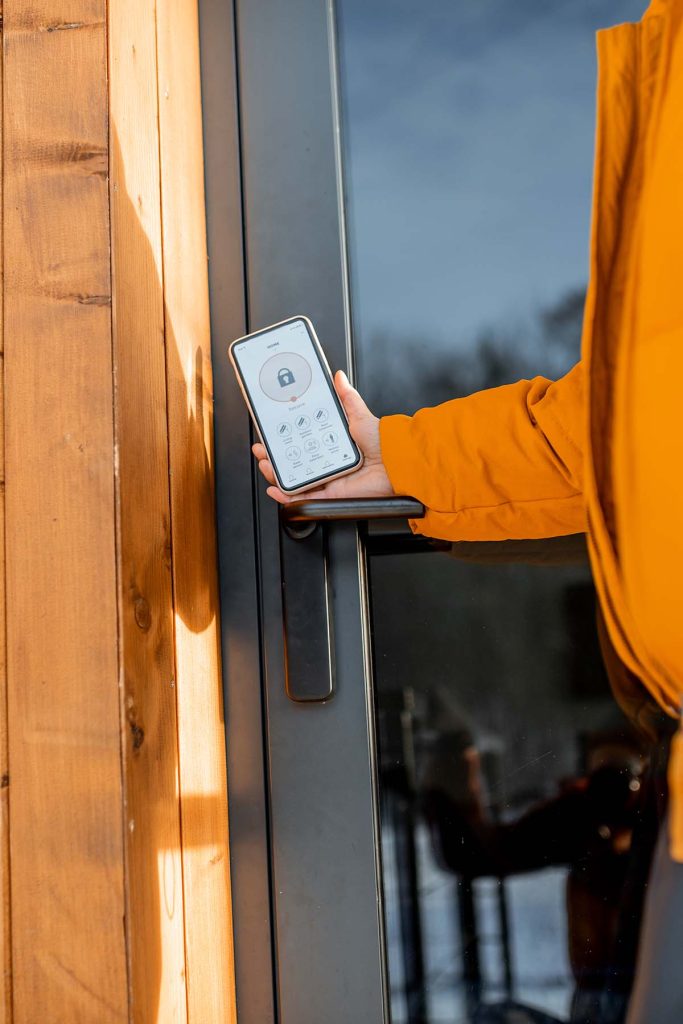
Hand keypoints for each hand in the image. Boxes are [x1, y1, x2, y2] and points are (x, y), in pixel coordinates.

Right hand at [252, 370, 394, 503]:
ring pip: (296, 480)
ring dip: (276, 474)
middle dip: (273, 457)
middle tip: (262, 449)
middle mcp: (330, 463)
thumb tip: (339, 377)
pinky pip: (306, 497)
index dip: (285, 440)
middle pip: (295, 463)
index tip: (271, 434)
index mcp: (333, 445)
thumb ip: (347, 397)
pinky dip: (289, 495)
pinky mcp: (332, 493)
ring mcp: (329, 479)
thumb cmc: (383, 441)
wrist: (396, 461)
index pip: (303, 443)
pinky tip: (276, 489)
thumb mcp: (359, 414)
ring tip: (266, 464)